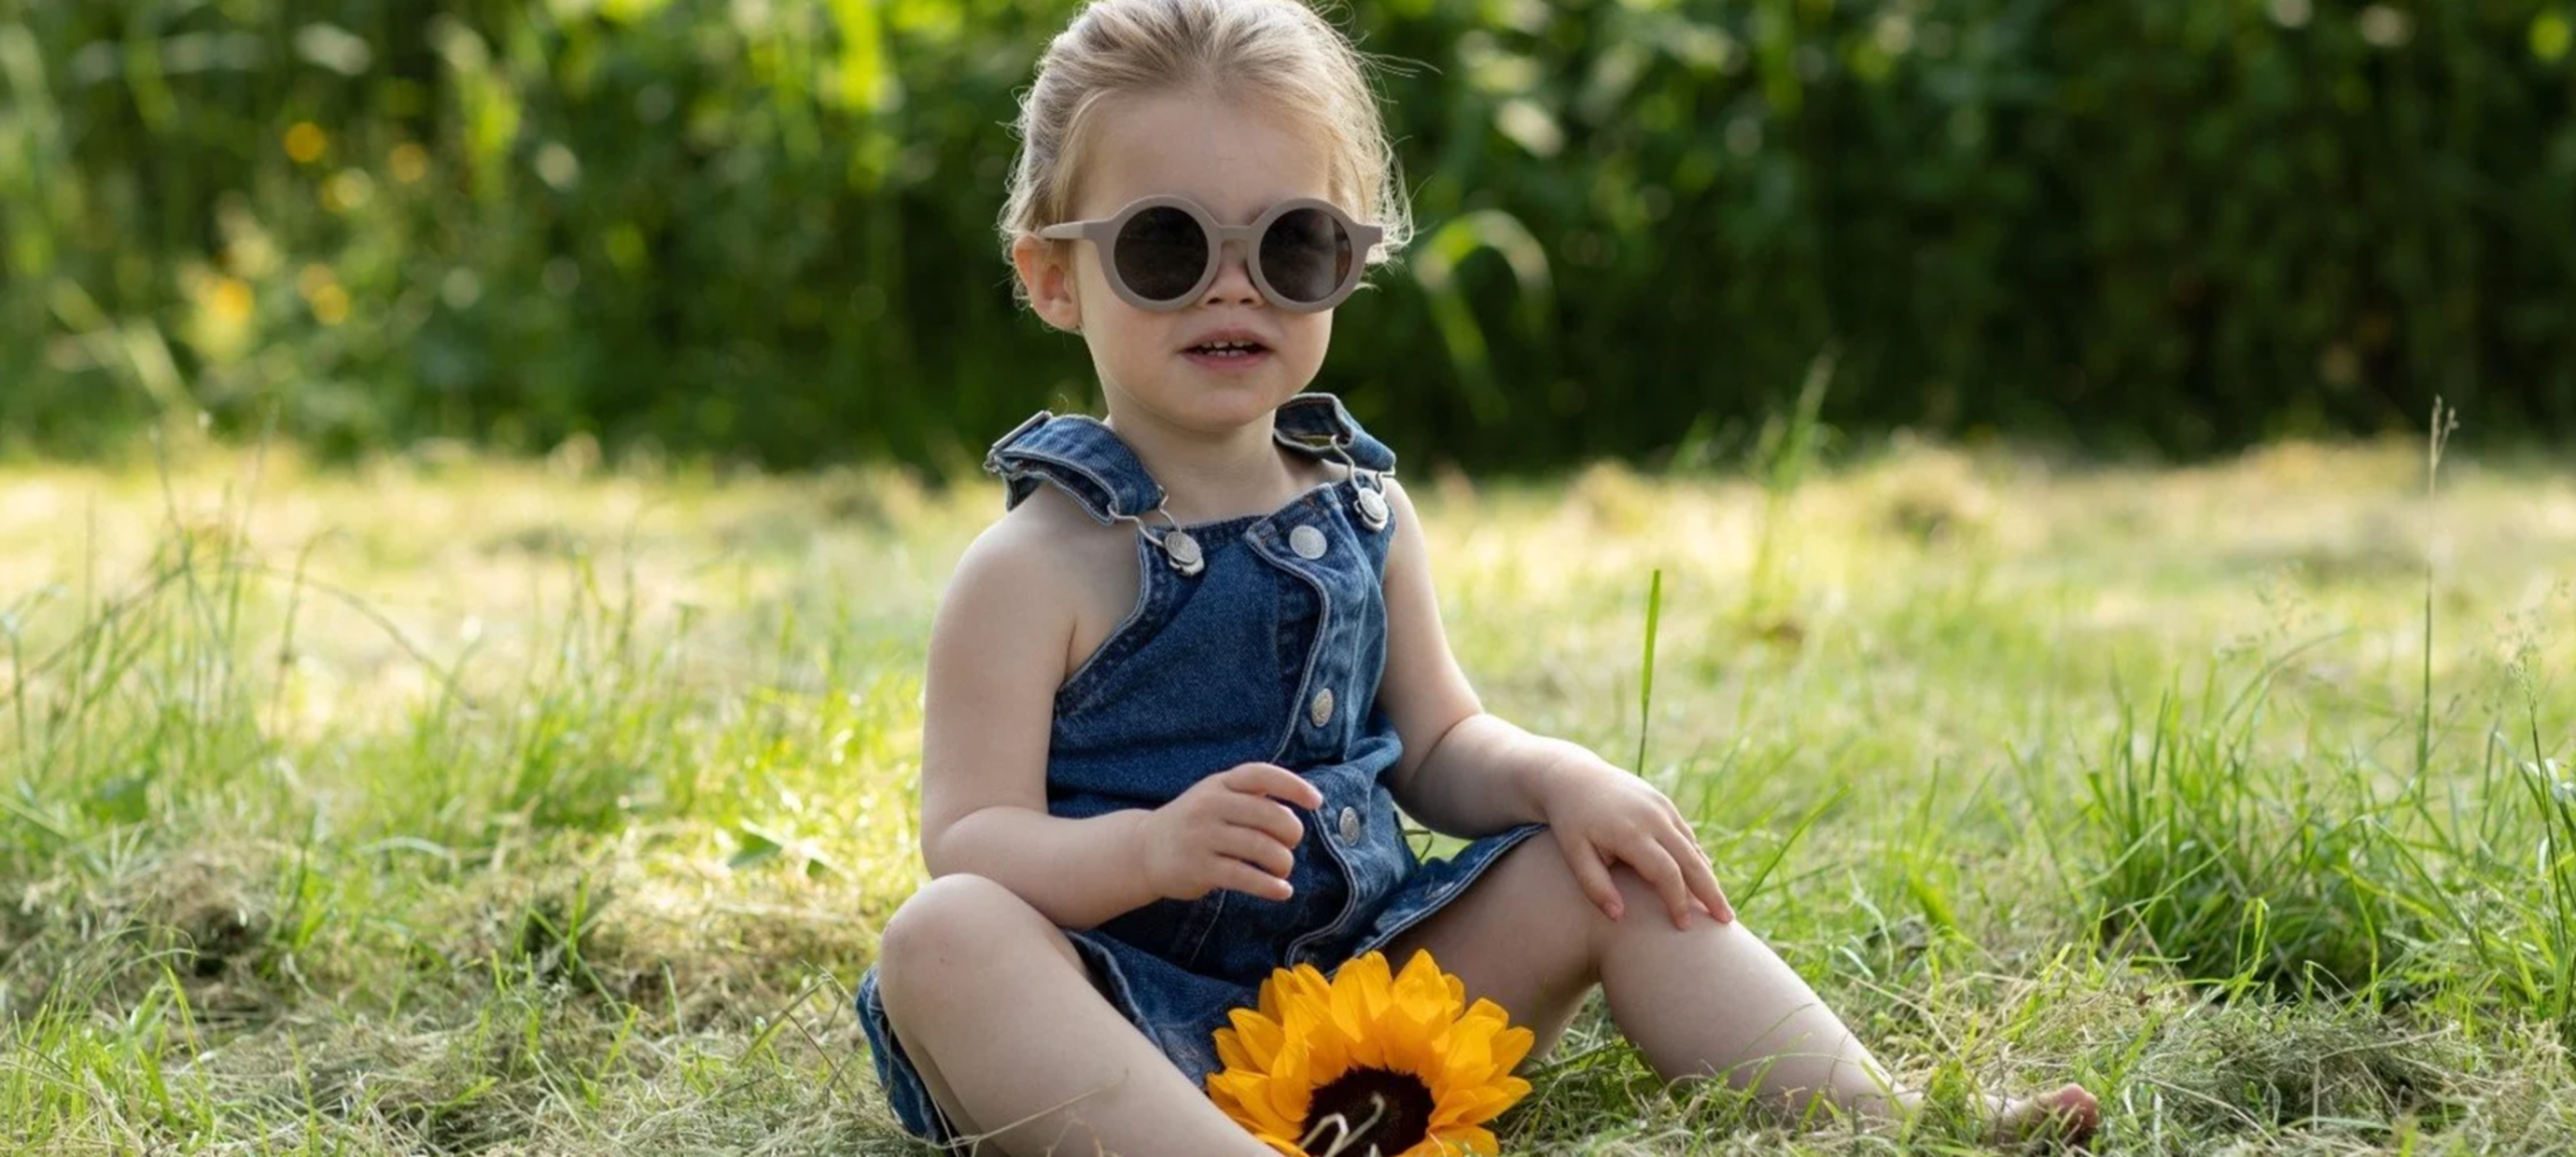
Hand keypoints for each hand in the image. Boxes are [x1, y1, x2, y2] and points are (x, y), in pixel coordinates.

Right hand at [1139, 762, 1323, 902]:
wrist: (1144, 850)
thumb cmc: (1194, 823)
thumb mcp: (1216, 796)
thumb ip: (1252, 795)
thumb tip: (1302, 799)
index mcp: (1219, 783)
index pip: (1261, 775)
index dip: (1293, 786)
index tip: (1316, 802)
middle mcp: (1210, 805)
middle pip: (1268, 814)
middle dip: (1292, 832)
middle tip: (1291, 844)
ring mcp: (1203, 836)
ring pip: (1261, 847)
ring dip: (1283, 862)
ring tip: (1284, 869)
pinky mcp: (1199, 868)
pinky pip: (1245, 876)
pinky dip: (1270, 886)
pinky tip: (1283, 891)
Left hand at [1532, 757, 1732, 927]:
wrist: (1573, 777)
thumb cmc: (1570, 822)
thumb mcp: (1573, 854)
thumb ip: (1594, 886)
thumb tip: (1619, 917)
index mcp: (1631, 833)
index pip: (1666, 873)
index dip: (1678, 901)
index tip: (1684, 926)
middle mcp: (1653, 818)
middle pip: (1692, 861)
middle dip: (1710, 892)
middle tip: (1726, 921)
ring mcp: (1662, 808)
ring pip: (1694, 848)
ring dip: (1709, 877)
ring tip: (1720, 907)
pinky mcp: (1664, 803)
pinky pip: (1687, 835)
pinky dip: (1698, 858)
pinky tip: (1704, 879)